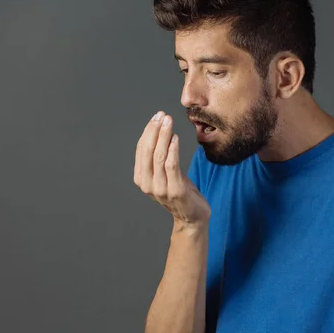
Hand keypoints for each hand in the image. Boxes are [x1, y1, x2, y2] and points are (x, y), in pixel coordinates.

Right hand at [134, 111, 210, 226]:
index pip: (141, 150)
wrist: (192, 217)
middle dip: (154, 130)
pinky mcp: (175, 191)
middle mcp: (148, 185)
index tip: (156, 117)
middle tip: (162, 115)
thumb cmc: (180, 192)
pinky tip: (175, 138)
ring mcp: (161, 189)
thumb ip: (158, 159)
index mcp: (141, 179)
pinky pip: (171, 166)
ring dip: (163, 136)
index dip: (148, 131)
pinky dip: (172, 150)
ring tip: (169, 122)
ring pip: (159, 156)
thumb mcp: (165, 175)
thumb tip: (157, 132)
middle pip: (148, 151)